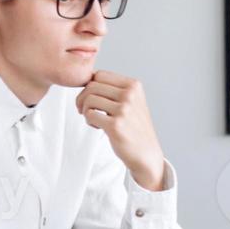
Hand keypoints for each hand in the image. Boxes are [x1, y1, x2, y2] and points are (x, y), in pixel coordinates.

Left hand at [76, 70, 166, 190]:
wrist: (146, 153)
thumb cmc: (134, 127)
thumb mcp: (132, 101)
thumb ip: (114, 88)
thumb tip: (86, 78)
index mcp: (134, 86)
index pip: (100, 75)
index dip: (90, 86)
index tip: (91, 99)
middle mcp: (130, 95)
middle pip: (91, 86)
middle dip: (82, 98)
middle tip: (85, 110)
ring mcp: (124, 110)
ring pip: (89, 99)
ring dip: (85, 110)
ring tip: (94, 119)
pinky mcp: (115, 125)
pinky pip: (89, 115)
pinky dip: (89, 121)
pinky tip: (99, 127)